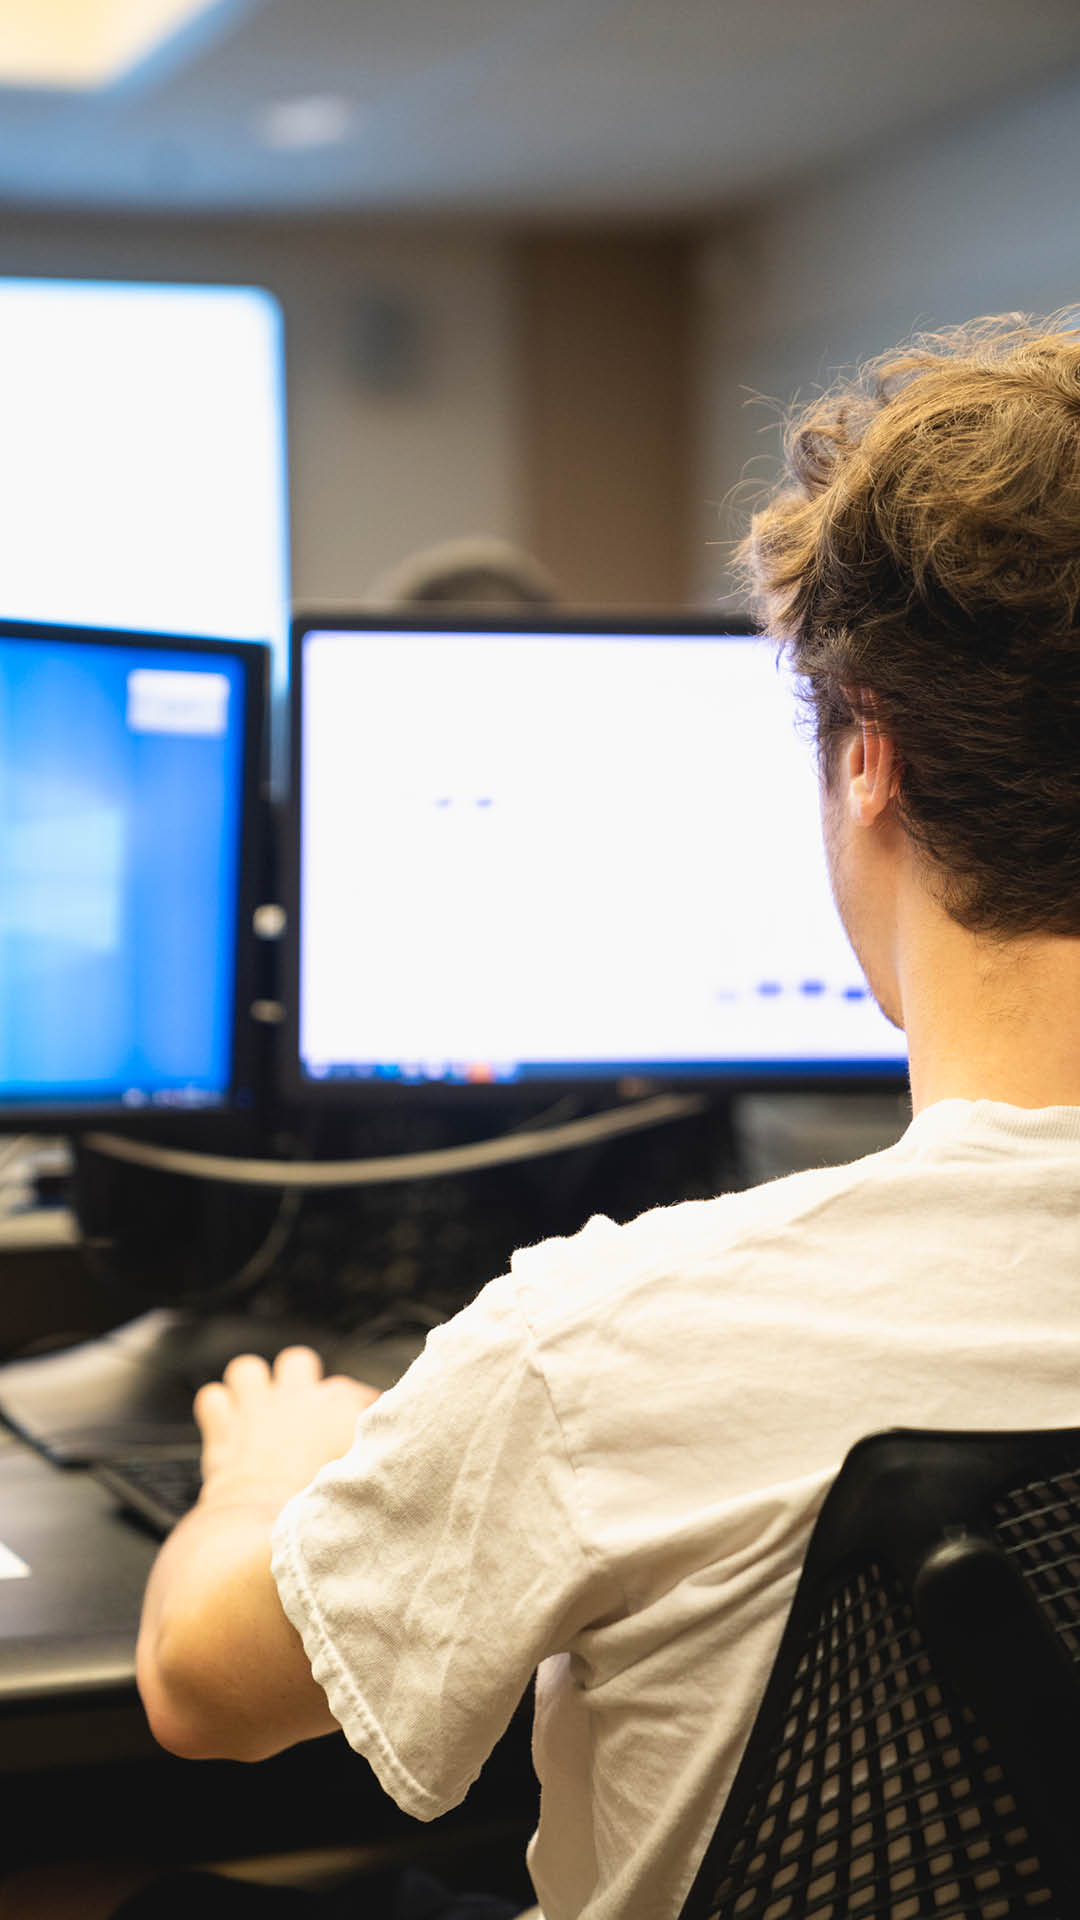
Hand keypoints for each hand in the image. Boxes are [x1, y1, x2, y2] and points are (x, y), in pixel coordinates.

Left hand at [194, 1347, 379, 1518]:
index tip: (360, 1422)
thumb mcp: (359, 1477)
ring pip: (248, 1370)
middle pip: (299, 1362)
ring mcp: (255, 1407)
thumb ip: (369, 1456)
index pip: (357, 1393)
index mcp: (338, 1407)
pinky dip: (218, 1409)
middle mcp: (296, 1397)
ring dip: (251, 1387)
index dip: (360, 1408)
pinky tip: (225, 1424)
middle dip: (297, 1378)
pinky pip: (213, 1397)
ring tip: (256, 1408)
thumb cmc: (315, 1506)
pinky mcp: (223, 1425)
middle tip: (299, 1404)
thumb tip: (374, 1454)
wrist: (265, 1523)